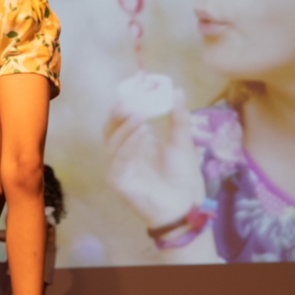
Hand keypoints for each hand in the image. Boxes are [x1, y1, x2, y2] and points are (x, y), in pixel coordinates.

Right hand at [106, 89, 202, 227]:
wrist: (183, 204)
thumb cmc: (181, 175)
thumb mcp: (181, 142)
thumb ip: (178, 117)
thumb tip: (178, 90)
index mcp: (135, 140)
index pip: (121, 119)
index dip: (124, 104)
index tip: (133, 90)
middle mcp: (123, 151)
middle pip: (111, 128)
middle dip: (118, 114)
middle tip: (129, 104)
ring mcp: (118, 165)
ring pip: (113, 142)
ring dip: (126, 128)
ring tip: (141, 117)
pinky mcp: (117, 180)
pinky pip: (118, 160)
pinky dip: (128, 145)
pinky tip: (141, 135)